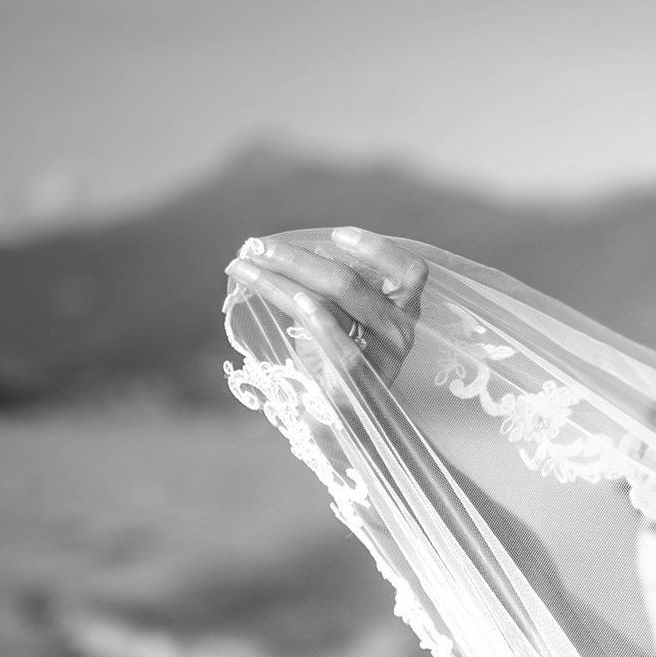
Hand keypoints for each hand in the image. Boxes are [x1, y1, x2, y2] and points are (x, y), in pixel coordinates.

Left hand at [226, 227, 427, 387]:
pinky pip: (345, 351)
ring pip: (335, 307)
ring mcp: (385, 361)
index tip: (336, 235)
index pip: (409, 271)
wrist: (336, 421)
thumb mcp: (334, 317)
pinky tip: (295, 301)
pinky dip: (320, 322)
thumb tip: (274, 252)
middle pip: (350, 283)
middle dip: (295, 258)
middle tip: (255, 247)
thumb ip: (320, 287)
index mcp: (402, 308)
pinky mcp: (362, 388)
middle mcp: (400, 331)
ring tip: (246, 268)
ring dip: (282, 281)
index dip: (377, 249)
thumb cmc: (334, 361)